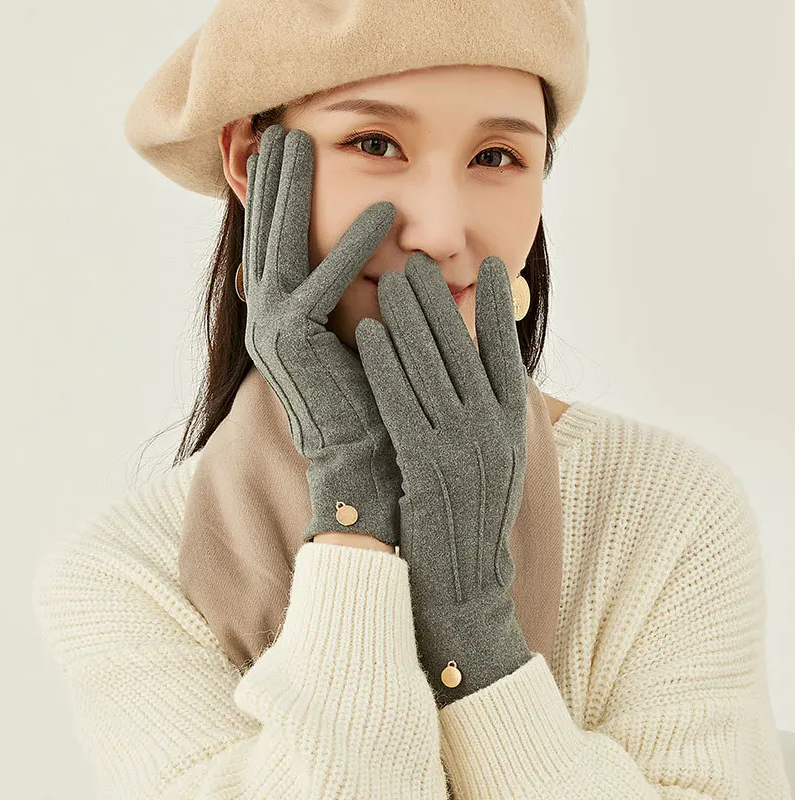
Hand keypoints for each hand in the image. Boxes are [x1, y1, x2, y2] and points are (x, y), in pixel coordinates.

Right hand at [242, 123, 402, 546]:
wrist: (364, 466)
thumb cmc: (368, 404)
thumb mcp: (352, 339)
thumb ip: (346, 299)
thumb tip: (372, 261)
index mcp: (277, 321)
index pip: (272, 246)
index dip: (274, 199)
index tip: (284, 154)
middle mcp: (265, 323)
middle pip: (262, 236)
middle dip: (268, 183)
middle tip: (273, 129)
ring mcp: (273, 334)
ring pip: (277, 248)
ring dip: (288, 194)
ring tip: (299, 142)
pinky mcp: (296, 346)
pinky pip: (323, 285)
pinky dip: (349, 247)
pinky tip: (381, 212)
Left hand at [355, 253, 533, 705]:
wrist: (463, 583)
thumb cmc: (472, 518)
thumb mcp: (496, 460)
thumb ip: (493, 413)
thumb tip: (487, 366)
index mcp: (512, 425)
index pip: (506, 352)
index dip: (497, 305)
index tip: (489, 264)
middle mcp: (494, 430)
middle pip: (465, 350)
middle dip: (439, 301)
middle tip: (419, 261)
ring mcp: (463, 446)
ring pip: (433, 368)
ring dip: (409, 321)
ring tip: (389, 281)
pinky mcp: (427, 465)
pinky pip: (403, 402)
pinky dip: (386, 364)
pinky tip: (369, 334)